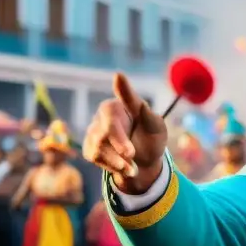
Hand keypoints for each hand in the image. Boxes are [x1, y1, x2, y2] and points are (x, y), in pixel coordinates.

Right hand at [83, 72, 166, 193]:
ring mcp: (94, 130)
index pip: (124, 98)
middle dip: (119, 142)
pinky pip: (95, 156)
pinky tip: (124, 168)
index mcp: (123, 104)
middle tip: (131, 154)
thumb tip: (143, 104)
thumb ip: (149, 117)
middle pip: (108, 126)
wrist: (142, 164)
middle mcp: (104, 114)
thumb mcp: (156, 129)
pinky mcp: (89, 148)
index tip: (119, 76)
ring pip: (100, 144)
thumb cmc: (150, 139)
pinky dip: (112, 166)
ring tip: (133, 168)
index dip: (123, 90)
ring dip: (118, 160)